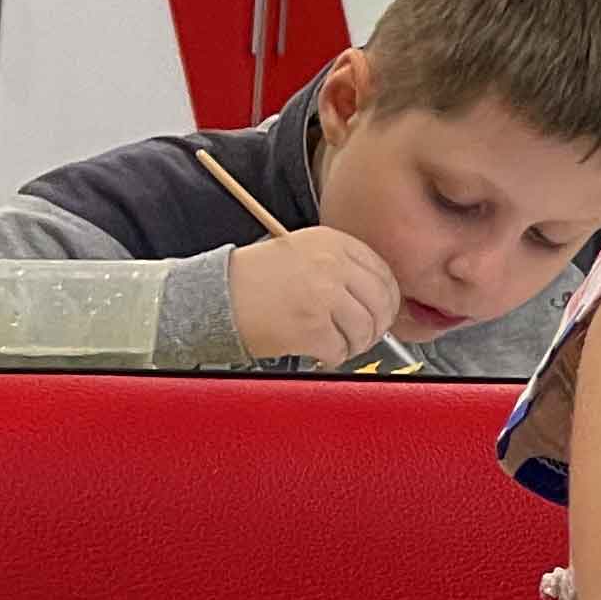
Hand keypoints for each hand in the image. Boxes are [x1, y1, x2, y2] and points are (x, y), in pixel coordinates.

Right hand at [227, 229, 402, 366]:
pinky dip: (335, 357)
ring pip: (365, 329)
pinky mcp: (310, 327)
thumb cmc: (250, 278)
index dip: (388, 298)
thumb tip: (376, 292)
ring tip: (342, 346)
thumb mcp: (300, 252)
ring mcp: (323, 296)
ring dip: (357, 344)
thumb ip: (339, 265)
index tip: (383, 310)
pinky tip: (323, 354)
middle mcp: (332, 265)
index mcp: (332, 242)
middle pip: (381, 302)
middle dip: (378, 325)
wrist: (212, 295)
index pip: (384, 272)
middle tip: (367, 335)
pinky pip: (340, 349)